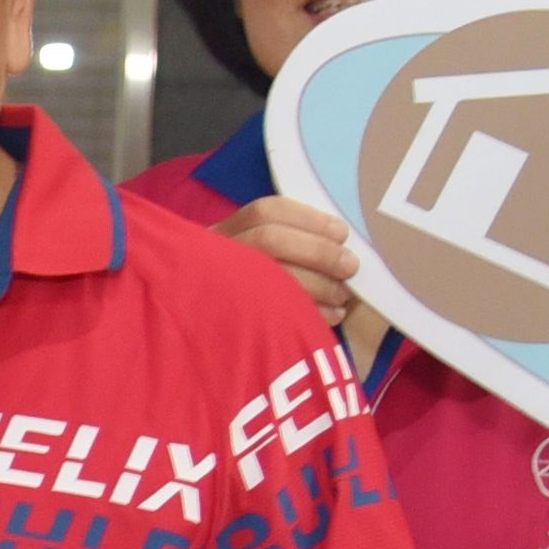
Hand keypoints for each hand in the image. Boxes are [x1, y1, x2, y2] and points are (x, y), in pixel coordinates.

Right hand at [216, 194, 360, 325]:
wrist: (198, 336)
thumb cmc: (242, 287)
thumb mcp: (250, 257)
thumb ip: (286, 243)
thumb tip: (339, 241)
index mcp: (225, 232)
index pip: (266, 212)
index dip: (309, 219)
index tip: (342, 232)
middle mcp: (218, 255)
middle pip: (269, 240)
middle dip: (318, 251)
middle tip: (350, 266)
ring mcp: (219, 288)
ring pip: (273, 278)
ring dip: (320, 285)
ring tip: (343, 295)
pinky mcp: (230, 322)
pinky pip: (277, 315)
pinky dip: (313, 313)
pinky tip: (332, 315)